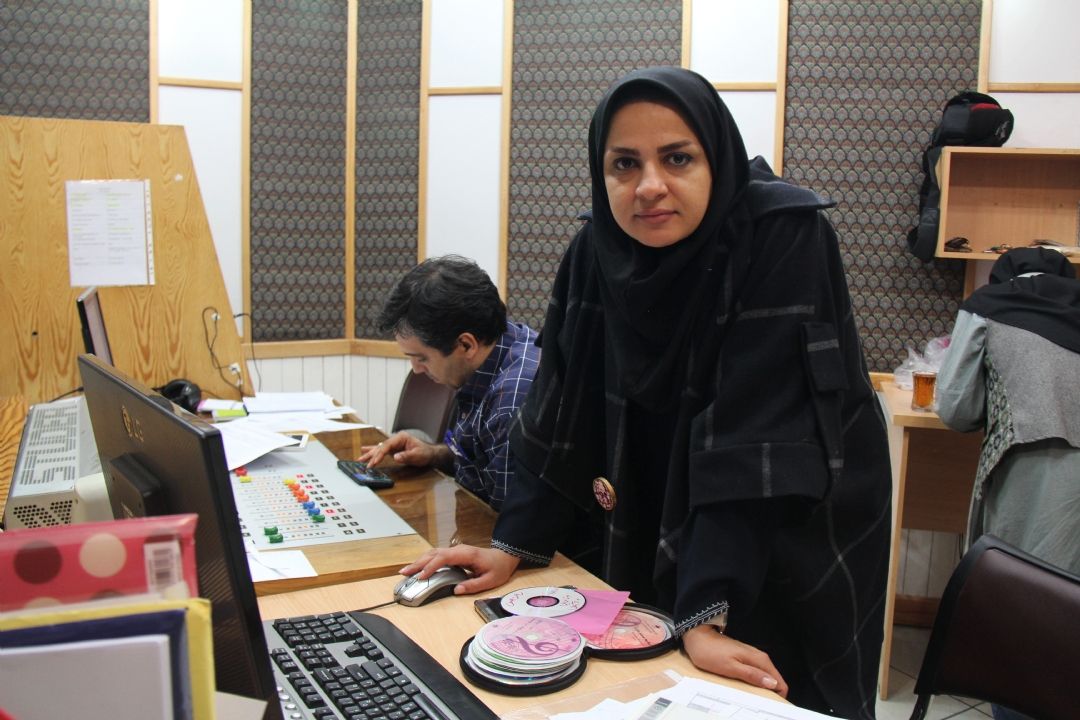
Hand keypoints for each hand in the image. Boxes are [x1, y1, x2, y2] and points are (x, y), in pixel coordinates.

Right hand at [359, 431, 438, 467]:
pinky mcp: (394, 450)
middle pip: (381, 447)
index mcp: (401, 437)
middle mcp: (396, 440)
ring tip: (360, 459)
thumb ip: (406, 456)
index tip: (374, 462)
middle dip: (371, 455)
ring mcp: (394, 444)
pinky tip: (365, 451)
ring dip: (370, 454)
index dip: (380, 454)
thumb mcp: (417, 455)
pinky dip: (374, 452)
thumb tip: (396, 457)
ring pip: (379, 449)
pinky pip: (382, 451)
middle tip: (362, 462)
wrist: (430, 454)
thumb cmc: (425, 453)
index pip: (387, 446)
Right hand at [399, 545, 520, 596]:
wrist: (504, 557)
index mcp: (466, 554)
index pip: (444, 558)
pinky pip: (437, 556)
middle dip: (418, 563)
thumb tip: (456, 590)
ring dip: (419, 561)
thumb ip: (473, 585)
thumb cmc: (498, 569)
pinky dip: (425, 561)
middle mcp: (458, 550)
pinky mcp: (454, 554)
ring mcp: (455, 551)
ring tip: (406, 571)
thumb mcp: (490, 580)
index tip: (421, 576)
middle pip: (434, 554)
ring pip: (433, 553)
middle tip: (404, 573)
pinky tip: (418, 568)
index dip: (431, 566)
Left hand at [681, 624, 788, 697]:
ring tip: (750, 697)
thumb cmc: (710, 652)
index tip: (770, 704)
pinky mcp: (743, 658)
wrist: (697, 637)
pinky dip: (752, 682)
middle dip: (769, 693)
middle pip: (774, 680)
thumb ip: (752, 675)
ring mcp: (751, 657)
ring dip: (760, 688)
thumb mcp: (730, 667)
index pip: (779, 682)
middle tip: (757, 703)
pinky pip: (755, 673)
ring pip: (764, 677)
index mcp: (758, 659)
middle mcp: (758, 657)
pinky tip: (743, 688)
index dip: (778, 695)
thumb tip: (772, 683)